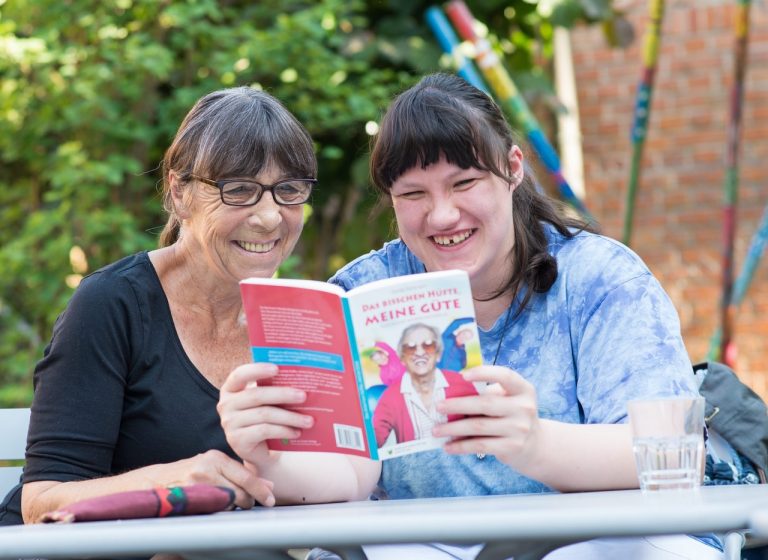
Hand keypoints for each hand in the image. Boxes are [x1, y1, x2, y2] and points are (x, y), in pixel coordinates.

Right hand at [149, 449, 274, 509]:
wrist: (156, 481)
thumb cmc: (189, 473)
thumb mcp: (214, 467)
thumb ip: (239, 474)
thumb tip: (269, 485)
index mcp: (216, 457)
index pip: (245, 476)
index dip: (260, 490)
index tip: (271, 499)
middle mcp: (207, 468)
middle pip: (239, 491)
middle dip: (248, 500)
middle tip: (249, 503)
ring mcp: (196, 484)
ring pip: (228, 502)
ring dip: (233, 506)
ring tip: (226, 502)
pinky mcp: (188, 497)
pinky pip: (214, 509)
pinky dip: (219, 510)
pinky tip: (214, 506)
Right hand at [218, 363, 313, 473]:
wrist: (258, 450)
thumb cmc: (264, 419)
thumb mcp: (266, 402)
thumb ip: (274, 388)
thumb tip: (302, 380)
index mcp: (231, 388)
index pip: (240, 374)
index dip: (257, 370)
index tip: (277, 368)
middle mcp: (226, 404)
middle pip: (257, 395)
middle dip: (283, 394)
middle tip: (304, 396)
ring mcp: (229, 423)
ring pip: (264, 415)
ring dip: (290, 417)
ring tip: (308, 420)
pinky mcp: (237, 440)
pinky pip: (264, 431)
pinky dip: (284, 430)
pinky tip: (297, 432)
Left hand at [432, 365, 540, 469]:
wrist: (535, 445)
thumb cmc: (511, 415)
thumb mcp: (506, 400)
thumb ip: (486, 394)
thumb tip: (449, 396)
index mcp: (522, 389)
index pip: (505, 376)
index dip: (484, 373)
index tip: (462, 375)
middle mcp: (524, 407)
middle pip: (485, 403)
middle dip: (458, 405)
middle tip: (438, 407)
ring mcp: (520, 428)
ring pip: (479, 426)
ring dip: (454, 428)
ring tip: (436, 430)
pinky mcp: (512, 447)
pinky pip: (481, 445)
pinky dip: (462, 446)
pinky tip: (448, 446)